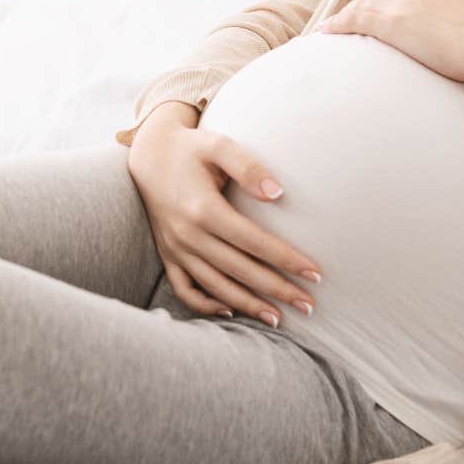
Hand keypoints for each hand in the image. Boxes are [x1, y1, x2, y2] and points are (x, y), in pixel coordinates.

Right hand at [125, 101, 321, 327]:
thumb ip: (249, 167)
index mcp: (204, 209)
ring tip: (279, 318)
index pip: (254, 243)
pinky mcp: (167, 254)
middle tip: (309, 305)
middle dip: (277, 290)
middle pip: (240, 271)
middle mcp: (188, 234)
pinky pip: (184, 289)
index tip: (315, 273)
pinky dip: (205, 305)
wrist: (148, 154)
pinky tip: (231, 310)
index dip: (286, 260)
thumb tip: (278, 194)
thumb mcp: (219, 145)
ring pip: (216, 286)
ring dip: (249, 305)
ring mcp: (175, 248)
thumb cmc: (191, 147)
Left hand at [316, 0, 463, 84]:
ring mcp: (405, 1)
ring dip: (347, 18)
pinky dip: (338, 24)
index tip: (388, 17)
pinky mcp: (392, 20)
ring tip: (331, 30)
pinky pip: (354, 19)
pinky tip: (326, 33)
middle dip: (367, 10)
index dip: (395, 6)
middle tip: (351, 24)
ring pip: (366, 6)